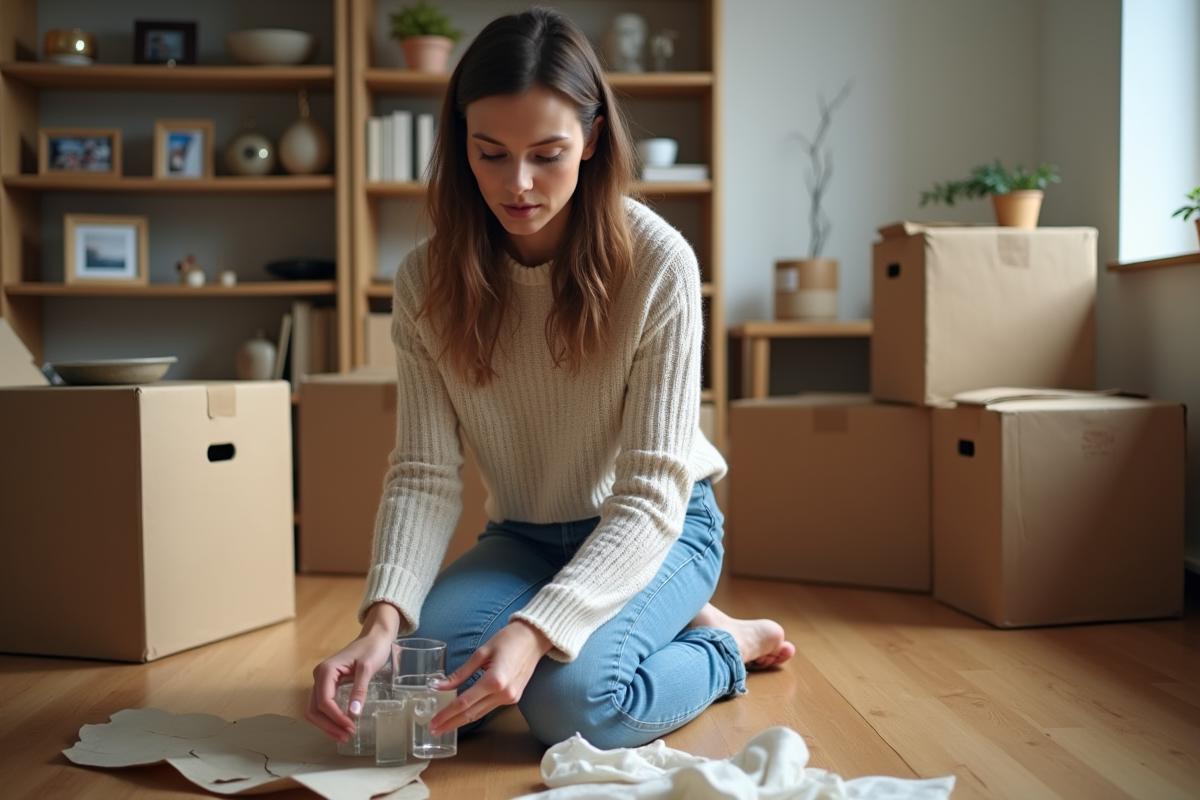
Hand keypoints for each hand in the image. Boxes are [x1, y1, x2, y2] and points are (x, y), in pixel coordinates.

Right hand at [306, 602, 400, 741]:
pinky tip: (340, 726)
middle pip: (315, 709)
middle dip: (329, 725)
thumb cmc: (372, 648)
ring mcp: (322, 681)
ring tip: (344, 736)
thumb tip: (353, 714)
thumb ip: (360, 690)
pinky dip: (329, 718)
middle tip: (347, 737)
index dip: (336, 718)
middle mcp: (319, 677)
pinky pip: (323, 705)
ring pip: (316, 710)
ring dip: (327, 725)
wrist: (374, 637)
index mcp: (326, 671)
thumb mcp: (367, 669)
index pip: (324, 702)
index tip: (351, 728)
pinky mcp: (329, 685)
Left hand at [428, 620, 552, 735]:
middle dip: (451, 723)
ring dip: (461, 720)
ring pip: (480, 714)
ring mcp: (510, 698)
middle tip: (434, 730)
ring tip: (444, 726)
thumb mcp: (481, 653)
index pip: (464, 702)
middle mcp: (503, 694)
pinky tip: (463, 714)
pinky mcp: (513, 698)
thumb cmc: (508, 639)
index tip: (433, 723)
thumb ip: (460, 673)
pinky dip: (474, 712)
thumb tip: (438, 686)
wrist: (535, 638)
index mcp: (494, 681)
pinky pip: (489, 708)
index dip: (446, 714)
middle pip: (471, 714)